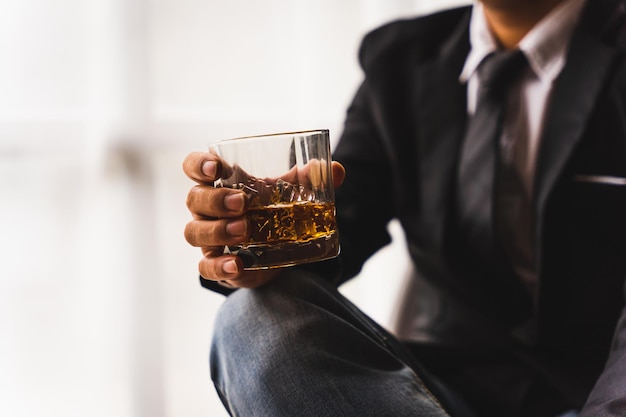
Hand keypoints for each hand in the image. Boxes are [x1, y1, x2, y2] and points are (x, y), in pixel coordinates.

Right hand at [183, 151, 345, 288]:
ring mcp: (210, 238)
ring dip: (217, 231)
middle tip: (241, 203)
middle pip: (195, 199)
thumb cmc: (275, 210)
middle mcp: (209, 209)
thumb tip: (336, 169)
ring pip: (193, 232)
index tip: (215, 167)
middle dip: (215, 200)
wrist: (278, 249)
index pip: (194, 166)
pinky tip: (237, 266)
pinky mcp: (217, 265)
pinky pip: (206, 268)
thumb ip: (311, 180)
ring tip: (243, 231)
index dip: (198, 164)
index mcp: (222, 182)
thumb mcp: (292, 192)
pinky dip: (219, 267)